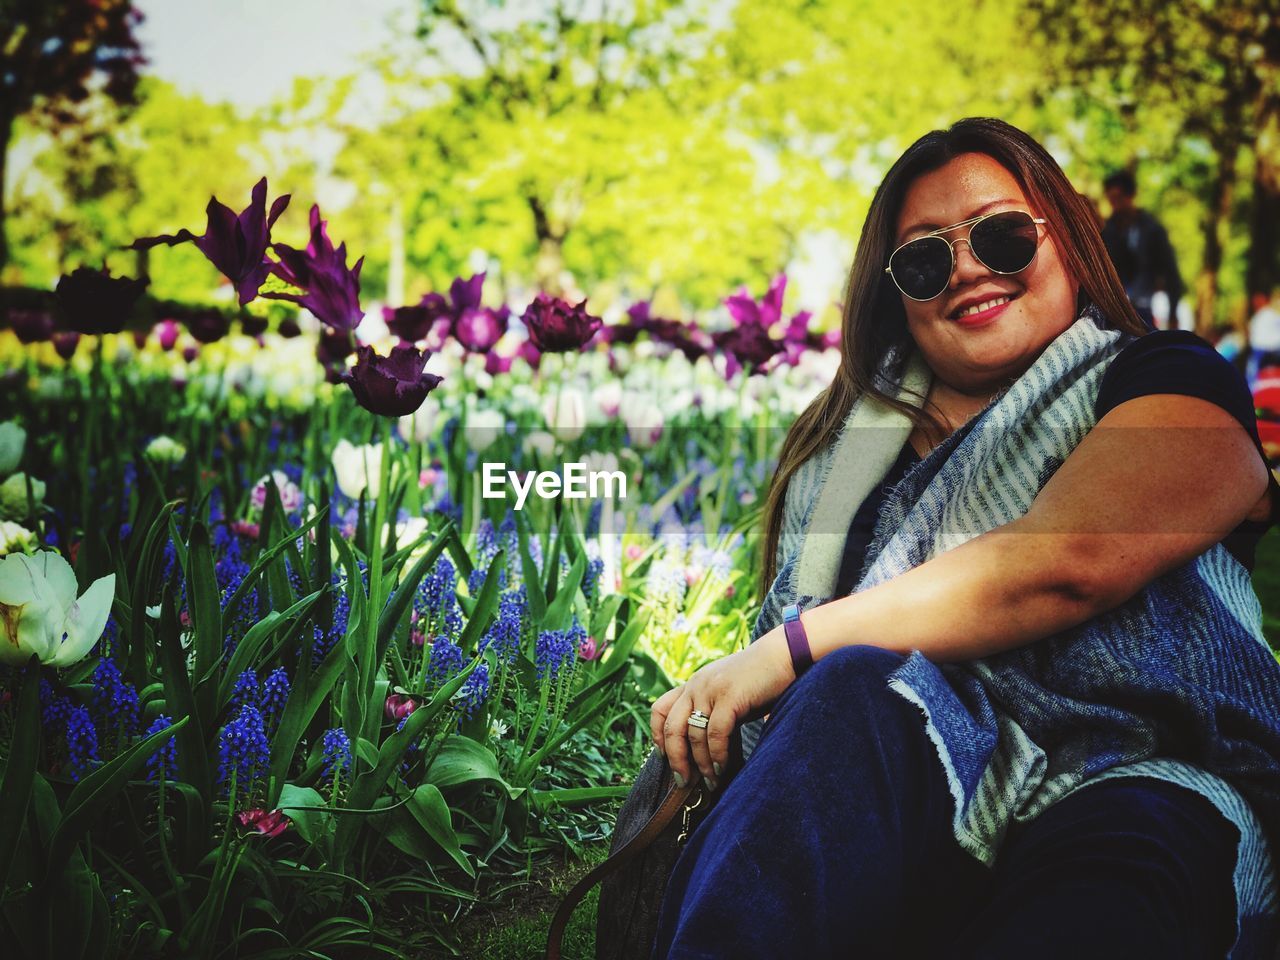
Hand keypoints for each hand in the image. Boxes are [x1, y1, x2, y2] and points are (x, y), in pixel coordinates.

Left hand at [649, 627, 793, 789]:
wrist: (782, 655)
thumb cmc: (758, 680)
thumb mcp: (726, 693)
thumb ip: (712, 711)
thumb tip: (705, 747)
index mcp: (692, 685)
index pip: (660, 710)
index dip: (657, 736)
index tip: (665, 758)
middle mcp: (696, 686)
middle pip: (672, 729)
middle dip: (676, 759)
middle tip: (683, 781)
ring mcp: (711, 690)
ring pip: (693, 735)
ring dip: (701, 764)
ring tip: (711, 781)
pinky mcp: (729, 697)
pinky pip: (716, 733)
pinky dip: (717, 755)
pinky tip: (722, 767)